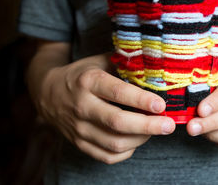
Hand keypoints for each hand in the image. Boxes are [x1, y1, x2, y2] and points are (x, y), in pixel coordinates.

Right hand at [32, 51, 175, 164]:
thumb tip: (157, 69)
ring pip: (114, 143)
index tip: (162, 105)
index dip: (142, 100)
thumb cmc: (82, 75)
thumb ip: (125, 65)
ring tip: (156, 129)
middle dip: (148, 126)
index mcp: (88, 81)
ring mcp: (79, 128)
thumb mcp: (100, 62)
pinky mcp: (79, 143)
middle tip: (169, 125)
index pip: (118, 93)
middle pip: (117, 123)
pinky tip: (137, 139)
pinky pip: (107, 156)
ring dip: (141, 139)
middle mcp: (82, 106)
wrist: (48, 93)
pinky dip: (127, 151)